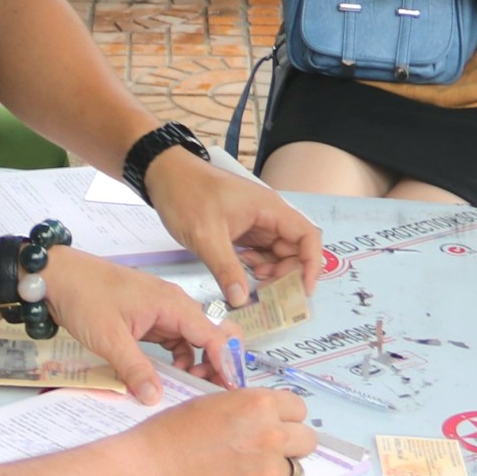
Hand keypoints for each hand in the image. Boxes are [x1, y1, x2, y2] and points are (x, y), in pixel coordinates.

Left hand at [43, 247, 224, 404]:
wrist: (59, 277)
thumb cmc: (85, 296)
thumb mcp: (110, 338)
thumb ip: (136, 369)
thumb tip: (156, 397)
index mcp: (172, 304)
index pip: (214, 335)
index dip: (226, 362)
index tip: (230, 388)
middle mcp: (173, 305)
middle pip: (210, 335)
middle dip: (216, 362)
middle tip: (208, 390)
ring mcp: (162, 311)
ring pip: (192, 340)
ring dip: (196, 363)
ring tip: (188, 387)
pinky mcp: (149, 318)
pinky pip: (173, 340)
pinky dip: (177, 358)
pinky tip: (167, 375)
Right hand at [118, 386, 317, 475]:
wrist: (145, 475)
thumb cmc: (168, 435)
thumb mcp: (212, 403)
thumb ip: (246, 408)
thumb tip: (264, 416)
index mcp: (257, 404)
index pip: (297, 408)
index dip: (283, 416)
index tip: (272, 424)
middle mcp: (270, 434)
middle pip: (305, 438)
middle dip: (289, 442)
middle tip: (265, 449)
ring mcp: (268, 470)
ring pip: (300, 468)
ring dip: (285, 469)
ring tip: (259, 471)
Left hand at [143, 151, 324, 306]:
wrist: (165, 175)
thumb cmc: (187, 196)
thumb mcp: (206, 236)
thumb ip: (226, 269)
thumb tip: (242, 300)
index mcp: (270, 209)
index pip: (307, 236)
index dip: (312, 264)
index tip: (303, 290)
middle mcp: (269, 215)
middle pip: (294, 249)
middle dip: (287, 274)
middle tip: (270, 295)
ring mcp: (256, 222)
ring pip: (278, 252)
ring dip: (272, 272)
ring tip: (253, 287)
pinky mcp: (243, 229)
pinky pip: (261, 251)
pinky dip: (256, 266)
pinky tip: (240, 276)